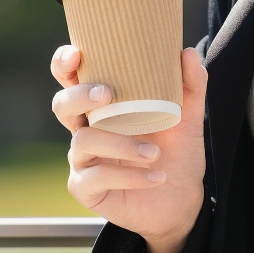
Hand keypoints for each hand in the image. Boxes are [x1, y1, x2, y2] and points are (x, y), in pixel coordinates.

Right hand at [53, 44, 206, 252]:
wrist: (183, 199)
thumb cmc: (177, 152)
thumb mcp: (189, 117)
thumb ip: (190, 85)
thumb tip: (188, 53)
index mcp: (104, 107)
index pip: (73, 80)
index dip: (65, 64)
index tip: (77, 54)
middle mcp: (87, 129)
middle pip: (63, 105)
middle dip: (80, 96)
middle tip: (108, 94)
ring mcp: (83, 160)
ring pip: (84, 141)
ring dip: (120, 144)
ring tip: (154, 152)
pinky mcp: (86, 189)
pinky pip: (97, 177)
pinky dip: (129, 175)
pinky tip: (156, 176)